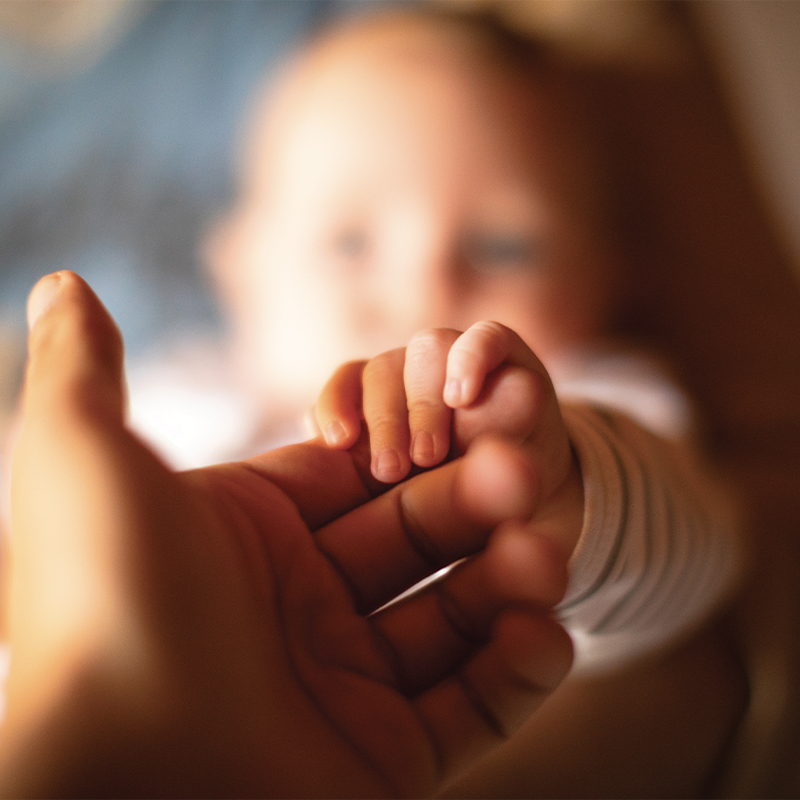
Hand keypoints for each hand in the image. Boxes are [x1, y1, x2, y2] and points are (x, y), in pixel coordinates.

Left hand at [0, 274, 572, 797]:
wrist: (117, 781)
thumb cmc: (101, 604)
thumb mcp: (80, 457)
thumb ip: (82, 368)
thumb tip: (67, 284)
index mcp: (246, 541)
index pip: (359, 480)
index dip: (418, 449)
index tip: (474, 421)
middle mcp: (294, 612)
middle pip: (414, 544)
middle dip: (478, 508)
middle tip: (528, 476)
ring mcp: (340, 689)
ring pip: (452, 624)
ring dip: (510, 585)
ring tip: (547, 553)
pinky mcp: (382, 763)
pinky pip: (470, 713)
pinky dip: (515, 675)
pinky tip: (544, 632)